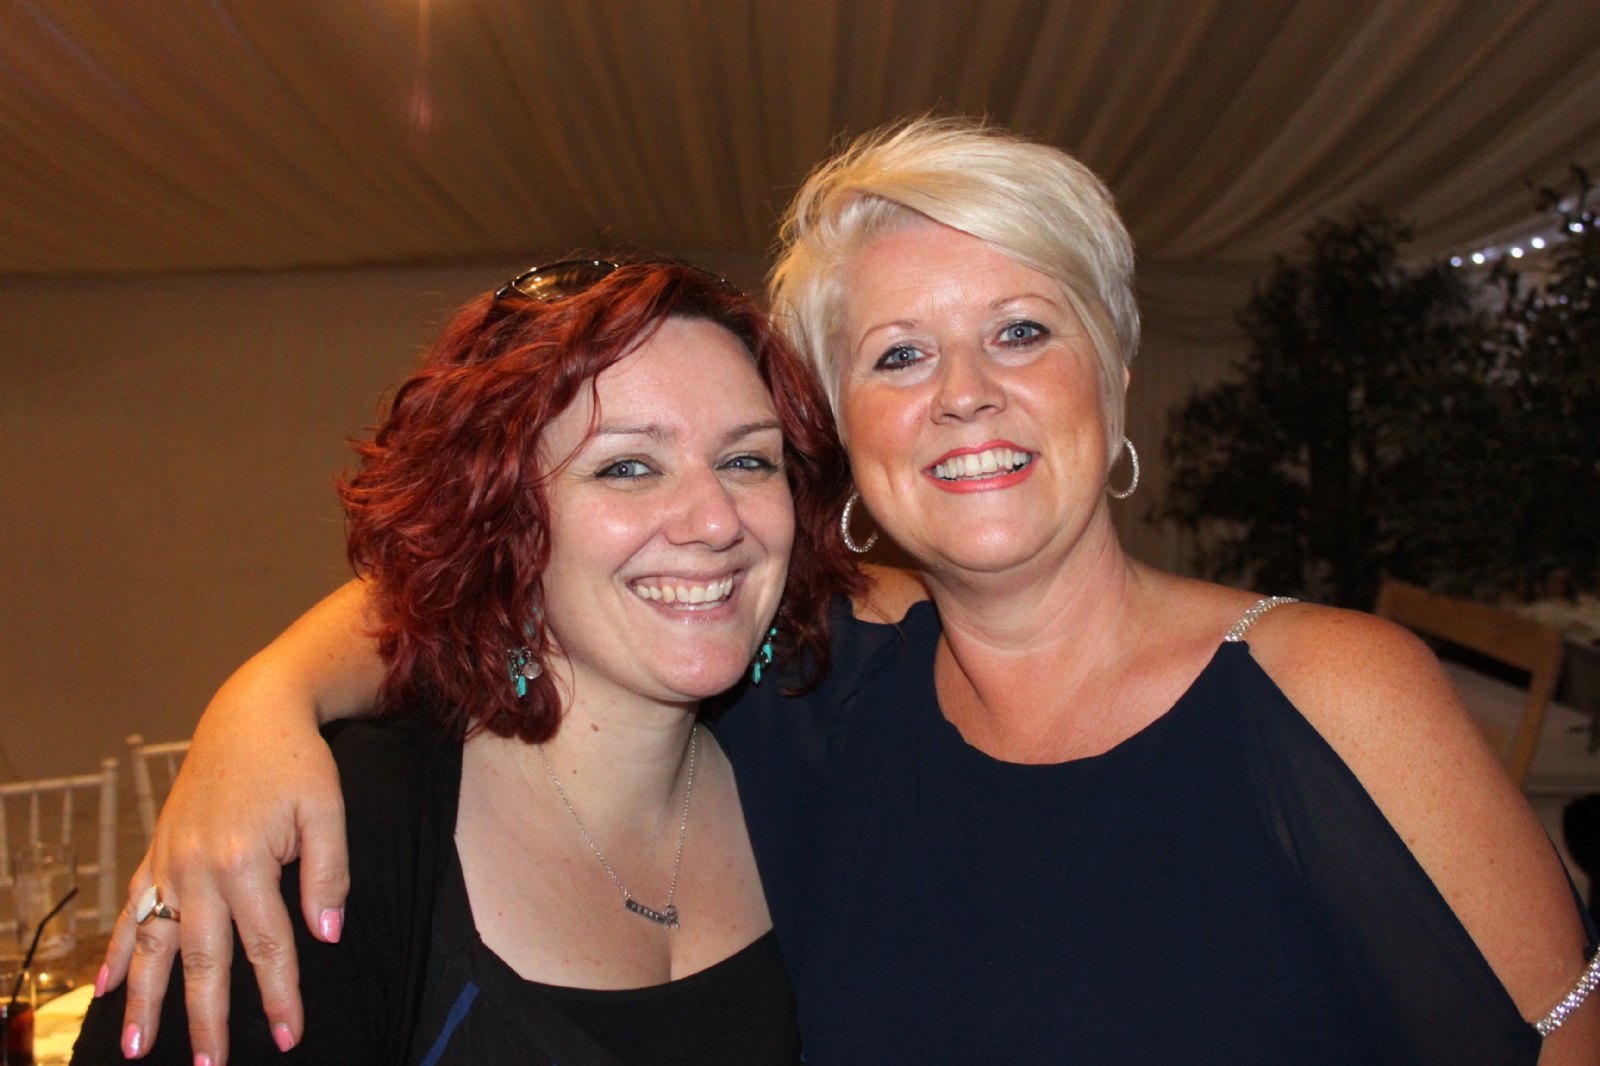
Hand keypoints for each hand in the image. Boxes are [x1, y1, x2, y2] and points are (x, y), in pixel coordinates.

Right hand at [100, 658, 349, 1063]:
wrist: (252, 713)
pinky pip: (132, 910)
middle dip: (207, 1019)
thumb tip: (326, 935)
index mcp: (244, 860)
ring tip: (139, 1050)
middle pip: (203, 959)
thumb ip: (329, 873)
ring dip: (148, 1000)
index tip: (288, 1034)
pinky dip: (119, 951)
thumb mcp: (328, 809)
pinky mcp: (157, 852)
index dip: (278, 993)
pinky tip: (108, 989)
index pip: (267, 944)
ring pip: (155, 944)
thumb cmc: (297, 760)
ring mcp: (169, 862)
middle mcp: (197, 868)